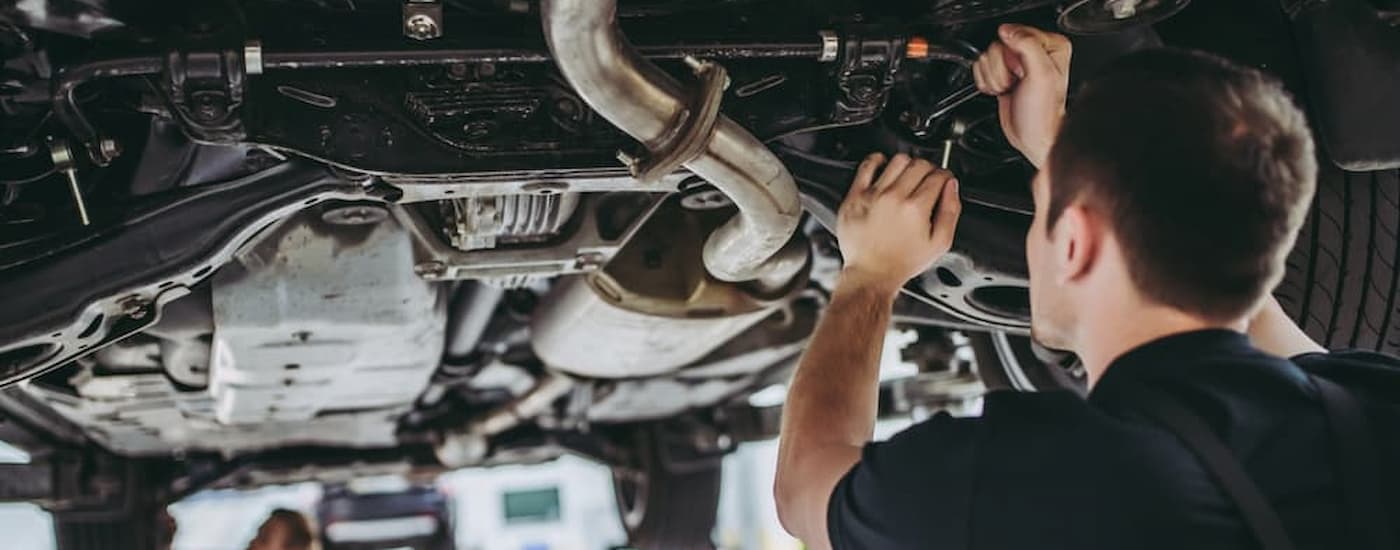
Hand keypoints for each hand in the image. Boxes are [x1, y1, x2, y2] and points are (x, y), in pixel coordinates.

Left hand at [837, 153, 961, 292]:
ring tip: (908, 176)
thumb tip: (951, 186)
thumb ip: (951, 211)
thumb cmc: (902, 262)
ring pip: (897, 160)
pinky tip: (884, 167)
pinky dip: (878, 160)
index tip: (943, 181)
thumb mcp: (939, 243)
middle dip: (929, 169)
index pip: (938, 175)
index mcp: (916, 208)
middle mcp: (894, 198)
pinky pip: (867, 165)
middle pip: (919, 164)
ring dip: (908, 164)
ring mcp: (873, 195)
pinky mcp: (855, 196)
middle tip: (928, 180)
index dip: (945, 176)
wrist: (871, 274)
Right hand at [973, 24, 1071, 167]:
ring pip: (987, 57)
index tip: (1022, 72)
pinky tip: (1001, 91)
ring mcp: (1016, 64)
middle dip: (1001, 69)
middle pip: (998, 45)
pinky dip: (987, 82)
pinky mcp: (1001, 74)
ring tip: (1009, 89)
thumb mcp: (1041, 74)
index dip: (1014, 55)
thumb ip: (1027, 45)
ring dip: (993, 77)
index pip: (1016, 33)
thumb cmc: (1043, 114)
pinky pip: (981, 68)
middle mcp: (1034, 51)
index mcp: (1050, 46)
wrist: (1033, 137)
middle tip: (1015, 82)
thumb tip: (1008, 32)